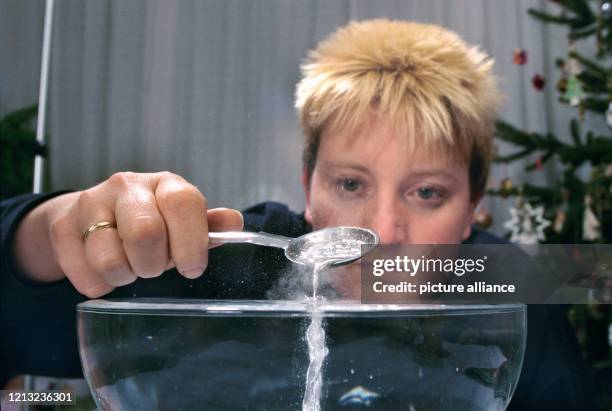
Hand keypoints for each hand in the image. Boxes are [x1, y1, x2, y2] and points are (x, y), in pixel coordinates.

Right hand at [14, 172, 242, 297]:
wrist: (92, 216)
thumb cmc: (150, 222)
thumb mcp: (183, 222)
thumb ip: (208, 226)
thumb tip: (234, 222)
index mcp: (165, 184)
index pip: (183, 203)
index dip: (191, 242)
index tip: (192, 267)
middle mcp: (127, 186)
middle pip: (146, 233)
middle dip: (154, 264)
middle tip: (154, 267)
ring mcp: (91, 203)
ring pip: (111, 259)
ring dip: (126, 277)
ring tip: (130, 268)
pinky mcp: (63, 228)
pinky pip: (86, 276)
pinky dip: (101, 286)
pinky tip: (106, 272)